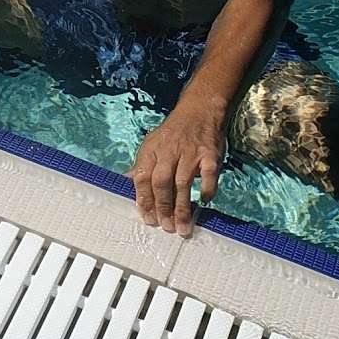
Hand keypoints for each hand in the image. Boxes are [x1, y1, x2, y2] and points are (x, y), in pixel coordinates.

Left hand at [129, 105, 224, 234]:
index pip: (142, 178)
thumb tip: (128, 181)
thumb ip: (142, 164)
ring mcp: (190, 152)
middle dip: (163, 208)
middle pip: (161, 182)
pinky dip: (206, 189)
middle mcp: (169, 151)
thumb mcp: (152, 144)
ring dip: (182, 208)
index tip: (148, 219)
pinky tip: (203, 203)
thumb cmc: (174, 133)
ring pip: (183, 183)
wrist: (199, 110)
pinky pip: (208, 174)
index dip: (144, 200)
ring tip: (182, 227)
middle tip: (166, 227)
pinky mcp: (210, 154)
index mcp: (151, 150)